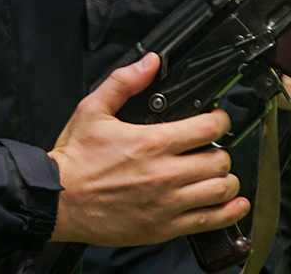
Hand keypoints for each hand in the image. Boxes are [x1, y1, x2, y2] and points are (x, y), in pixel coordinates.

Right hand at [48, 53, 247, 245]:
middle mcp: (164, 174)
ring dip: (225, 180)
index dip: (219, 120)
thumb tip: (149, 63)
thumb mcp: (92, 110)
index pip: (208, 128)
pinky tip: (233, 204)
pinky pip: (211, 220)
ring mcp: (166, 203)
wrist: (58, 200)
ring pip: (220, 190)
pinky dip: (229, 213)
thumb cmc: (75, 160)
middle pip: (220, 160)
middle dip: (221, 150)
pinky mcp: (164, 227)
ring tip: (216, 174)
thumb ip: (124, 82)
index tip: (216, 119)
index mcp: (150, 142)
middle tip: (211, 148)